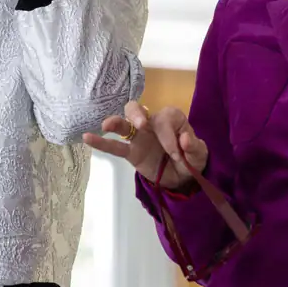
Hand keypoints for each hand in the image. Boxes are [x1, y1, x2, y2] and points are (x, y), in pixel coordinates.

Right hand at [84, 101, 208, 190]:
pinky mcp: (130, 152)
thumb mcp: (200, 155)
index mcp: (171, 119)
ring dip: (116, 122)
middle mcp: (151, 123)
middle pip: (138, 109)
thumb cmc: (191, 159)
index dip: (170, 136)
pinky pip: (114, 146)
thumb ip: (194, 147)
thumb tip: (185, 139)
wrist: (183, 178)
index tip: (177, 154)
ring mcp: (138, 137)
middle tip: (142, 126)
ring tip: (107, 125)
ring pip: (123, 123)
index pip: (165, 119)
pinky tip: (87, 138)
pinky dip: (101, 142)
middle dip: (137, 114)